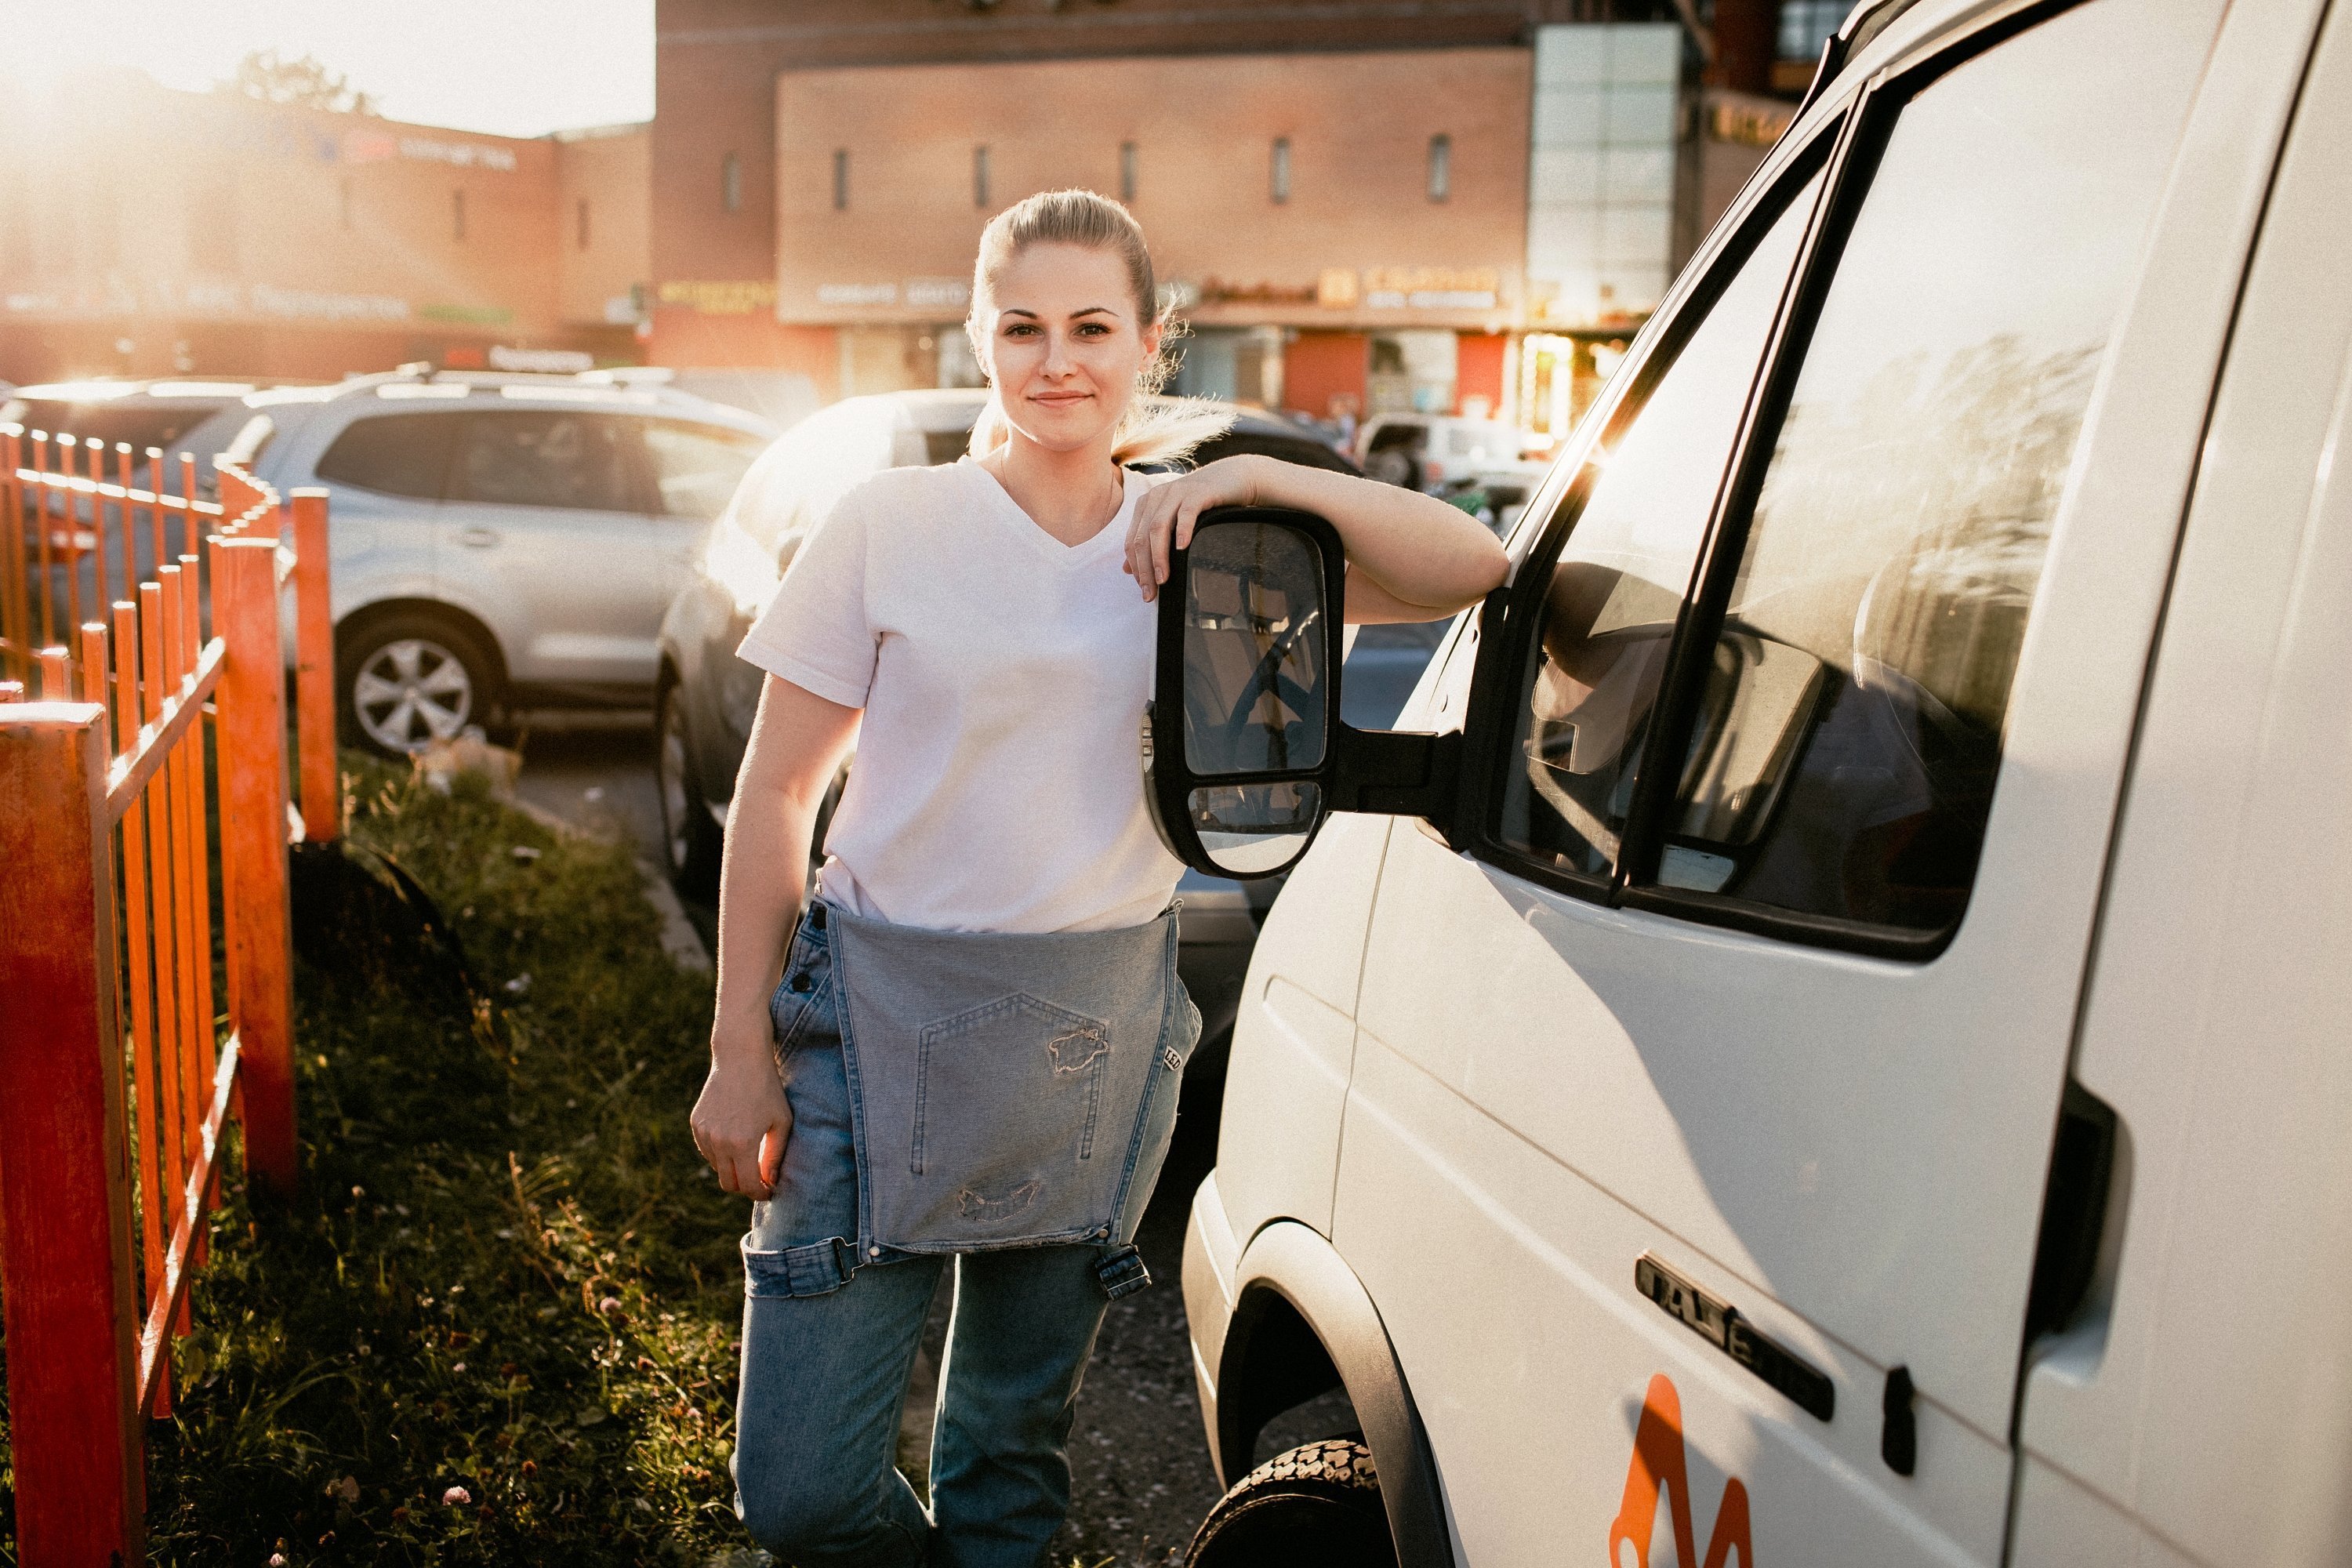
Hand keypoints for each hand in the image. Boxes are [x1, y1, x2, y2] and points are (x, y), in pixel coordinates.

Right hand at [690, 1037, 791, 1198]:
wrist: (740, 1059)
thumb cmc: (767, 1090)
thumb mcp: (781, 1122)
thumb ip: (775, 1156)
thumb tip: (768, 1182)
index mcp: (743, 1144)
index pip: (748, 1186)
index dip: (759, 1193)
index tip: (768, 1191)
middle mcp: (719, 1142)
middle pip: (728, 1183)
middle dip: (744, 1187)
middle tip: (758, 1179)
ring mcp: (704, 1133)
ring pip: (716, 1167)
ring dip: (732, 1168)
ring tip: (749, 1154)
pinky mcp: (696, 1124)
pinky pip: (707, 1151)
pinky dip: (720, 1153)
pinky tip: (735, 1138)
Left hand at [1124, 455, 1262, 600]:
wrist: (1231, 478)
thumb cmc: (1201, 504)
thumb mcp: (1171, 521)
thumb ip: (1148, 542)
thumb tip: (1127, 569)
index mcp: (1146, 505)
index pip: (1132, 541)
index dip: (1135, 568)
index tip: (1144, 590)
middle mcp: (1157, 497)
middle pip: (1142, 537)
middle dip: (1144, 568)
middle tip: (1151, 592)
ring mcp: (1176, 493)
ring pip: (1158, 528)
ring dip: (1159, 557)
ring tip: (1163, 578)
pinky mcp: (1197, 493)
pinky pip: (1186, 513)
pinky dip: (1182, 531)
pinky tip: (1182, 548)